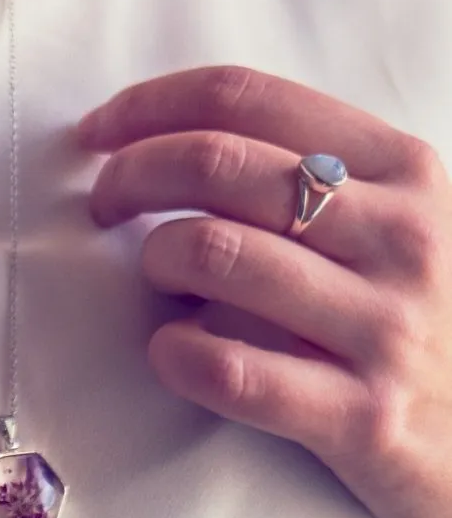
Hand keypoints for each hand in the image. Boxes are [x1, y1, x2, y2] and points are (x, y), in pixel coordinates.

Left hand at [76, 65, 451, 517]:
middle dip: (130, 175)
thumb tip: (172, 135)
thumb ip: (313, 171)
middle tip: (104, 204)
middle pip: (214, 162)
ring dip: (153, 260)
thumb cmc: (423, 317)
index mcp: (402, 168)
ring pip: (212, 252)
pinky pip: (231, 371)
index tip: (99, 131)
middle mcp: (401, 236)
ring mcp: (387, 329)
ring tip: (157, 279)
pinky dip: (175, 353)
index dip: (148, 104)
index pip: (244, 97)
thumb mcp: (400, 220)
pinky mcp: (366, 420)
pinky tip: (172, 351)